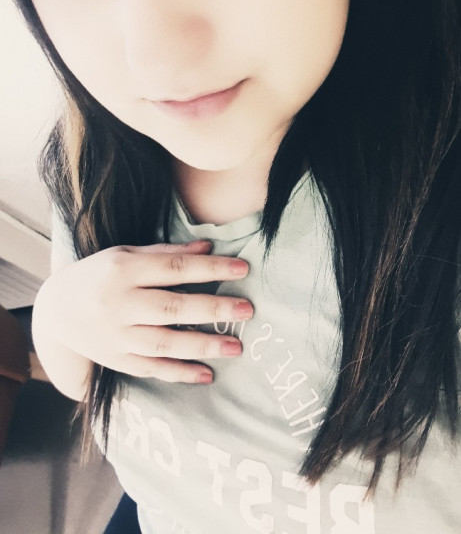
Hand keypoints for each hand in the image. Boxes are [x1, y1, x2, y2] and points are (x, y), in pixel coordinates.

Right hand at [34, 241, 251, 384]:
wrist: (56, 310)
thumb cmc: (99, 274)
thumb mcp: (126, 254)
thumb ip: (167, 253)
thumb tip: (209, 247)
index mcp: (123, 269)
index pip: (174, 268)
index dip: (210, 268)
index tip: (243, 268)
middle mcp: (119, 303)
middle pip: (171, 307)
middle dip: (212, 309)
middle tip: (246, 310)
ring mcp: (116, 335)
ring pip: (164, 343)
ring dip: (202, 346)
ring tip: (236, 347)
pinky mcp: (115, 360)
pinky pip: (151, 369)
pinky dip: (179, 373)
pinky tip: (206, 374)